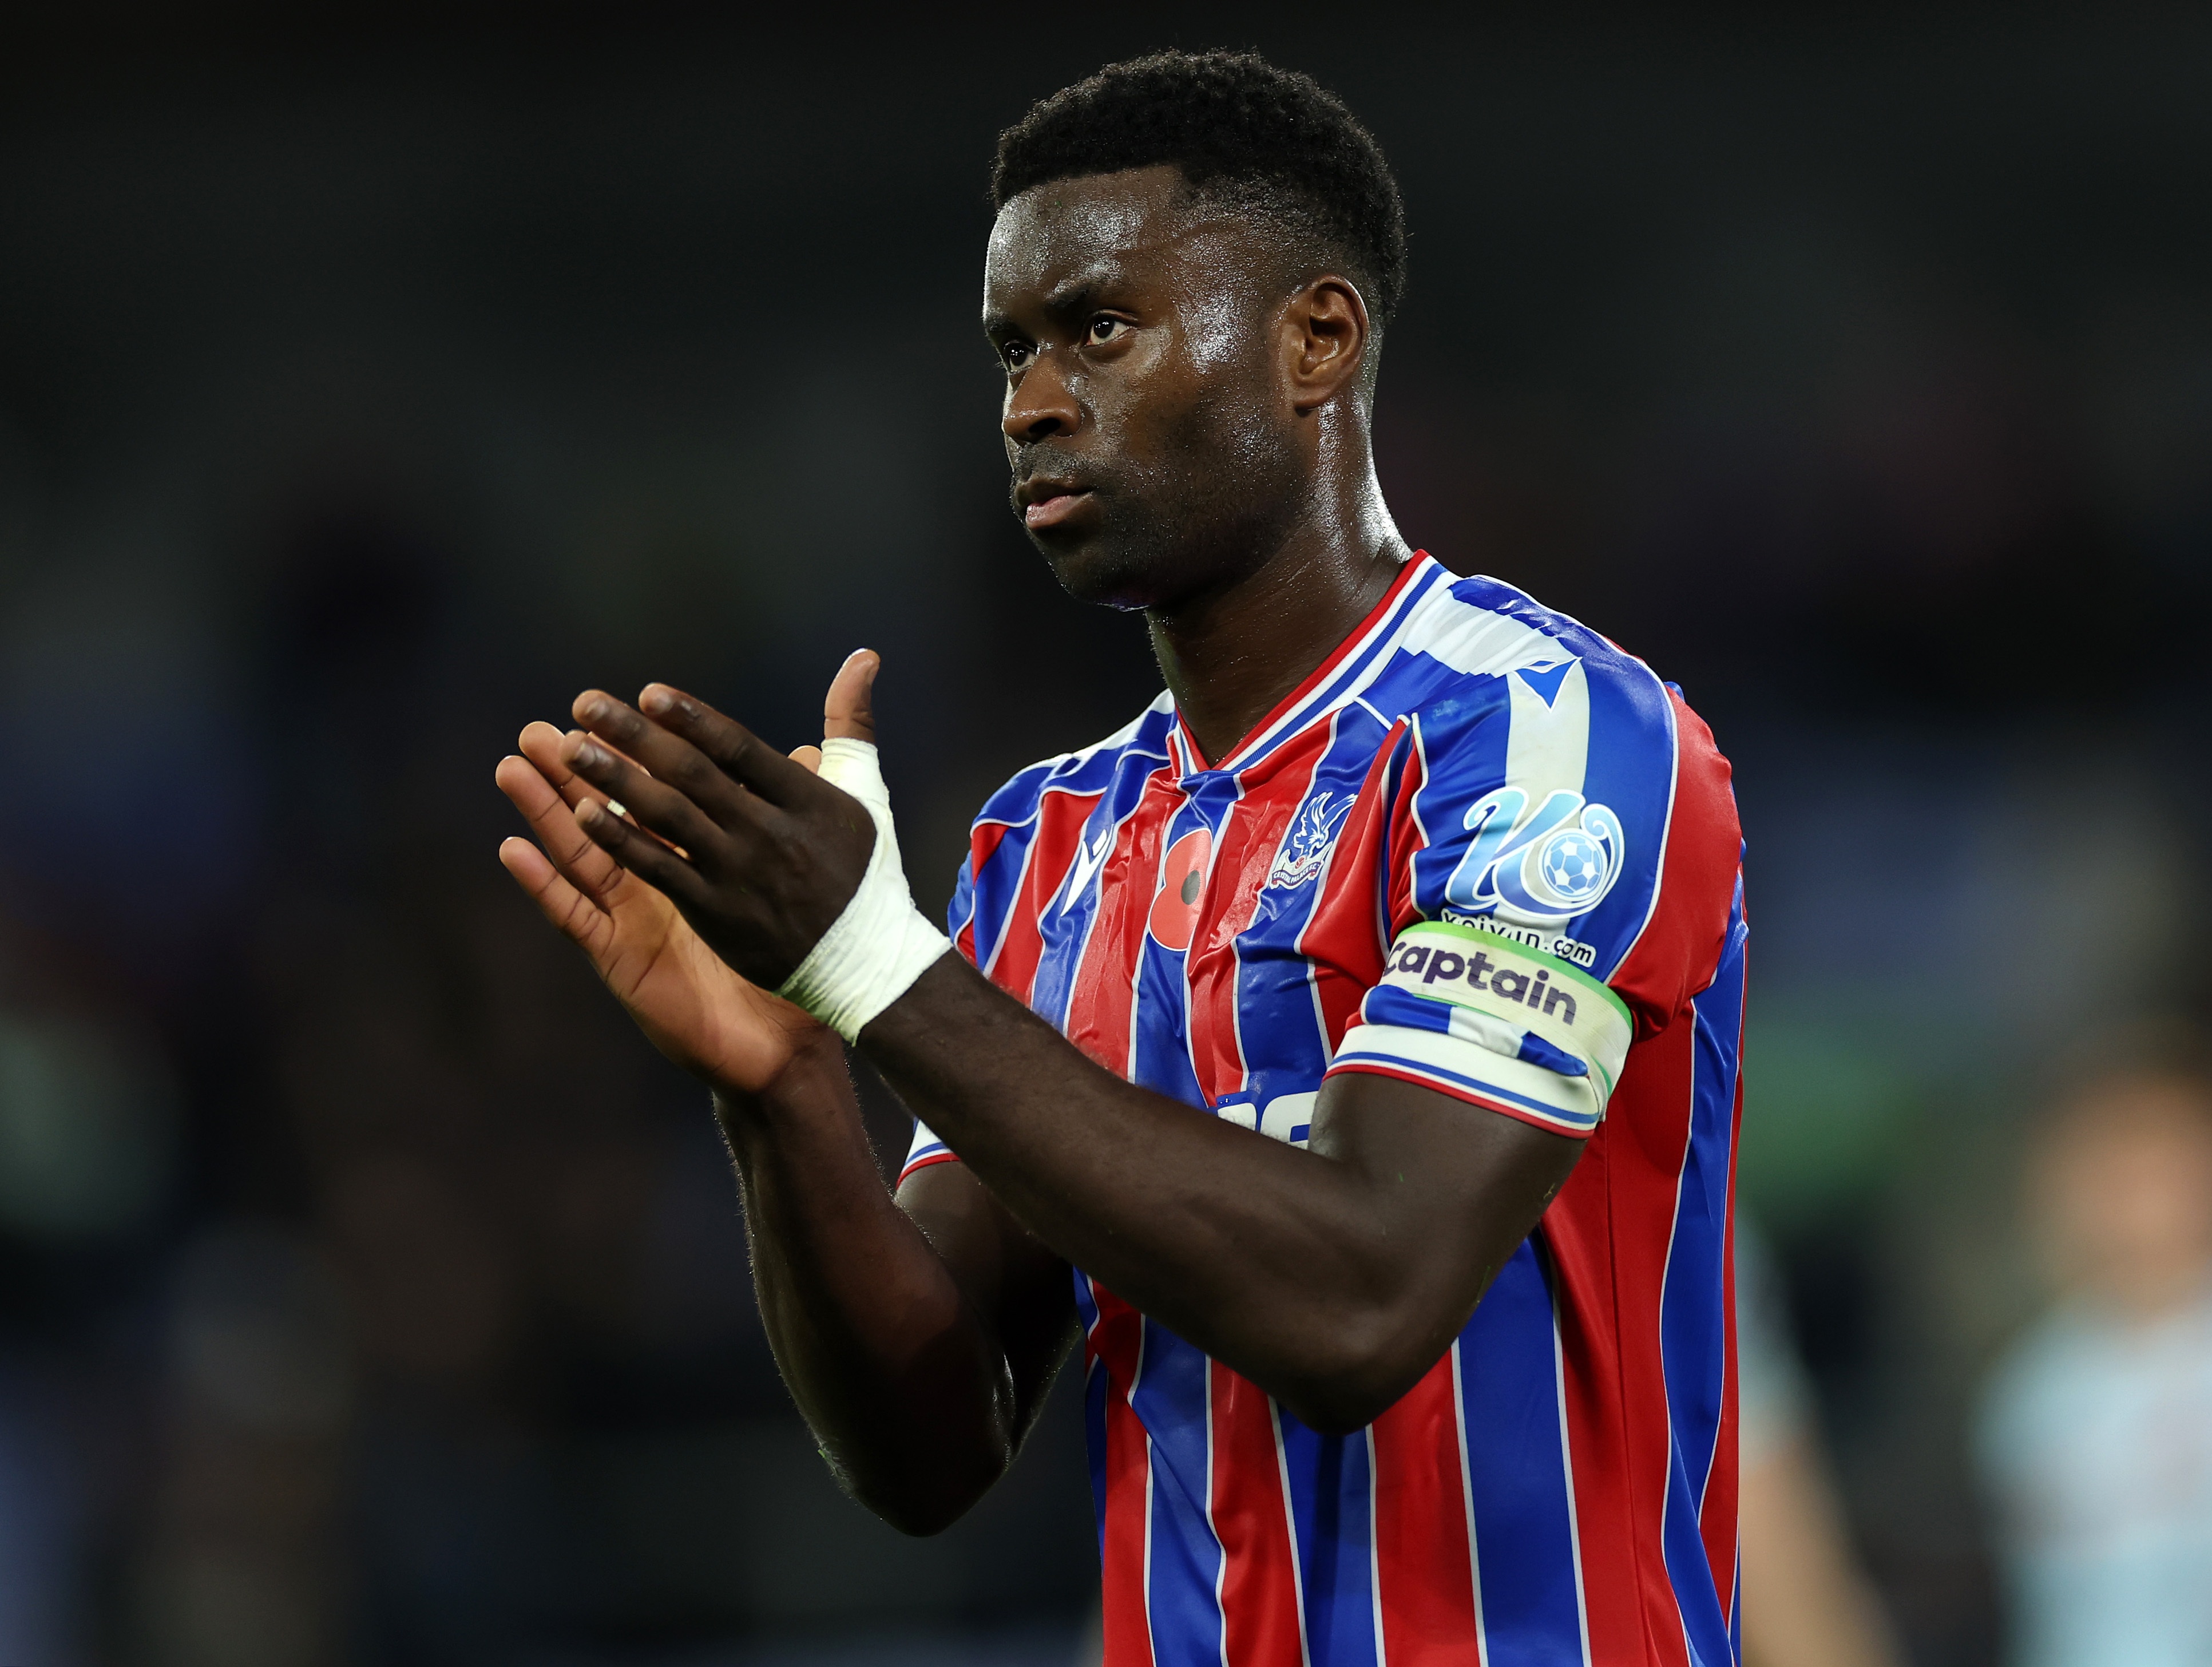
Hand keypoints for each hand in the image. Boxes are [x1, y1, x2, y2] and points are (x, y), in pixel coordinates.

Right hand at [494, 709, 838, 1094]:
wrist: (786, 1046)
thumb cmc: (794, 966)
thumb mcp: (793, 882)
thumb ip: (792, 818)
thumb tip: (811, 754)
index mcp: (695, 861)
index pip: (656, 796)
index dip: (631, 756)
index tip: (609, 709)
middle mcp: (656, 885)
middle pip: (606, 816)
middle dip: (573, 772)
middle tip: (541, 727)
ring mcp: (632, 920)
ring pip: (580, 855)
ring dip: (545, 812)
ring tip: (513, 766)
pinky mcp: (620, 959)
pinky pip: (575, 917)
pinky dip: (542, 884)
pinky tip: (512, 848)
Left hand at [553, 651, 882, 996]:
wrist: (865, 962)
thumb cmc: (863, 870)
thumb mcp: (864, 790)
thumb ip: (850, 721)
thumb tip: (863, 656)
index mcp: (804, 798)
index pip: (738, 748)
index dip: (691, 718)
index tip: (647, 693)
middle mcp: (768, 831)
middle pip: (692, 774)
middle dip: (635, 736)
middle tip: (585, 705)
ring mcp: (738, 873)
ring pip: (668, 818)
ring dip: (614, 780)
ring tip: (569, 750)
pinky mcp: (715, 912)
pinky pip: (660, 870)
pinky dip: (622, 842)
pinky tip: (584, 815)